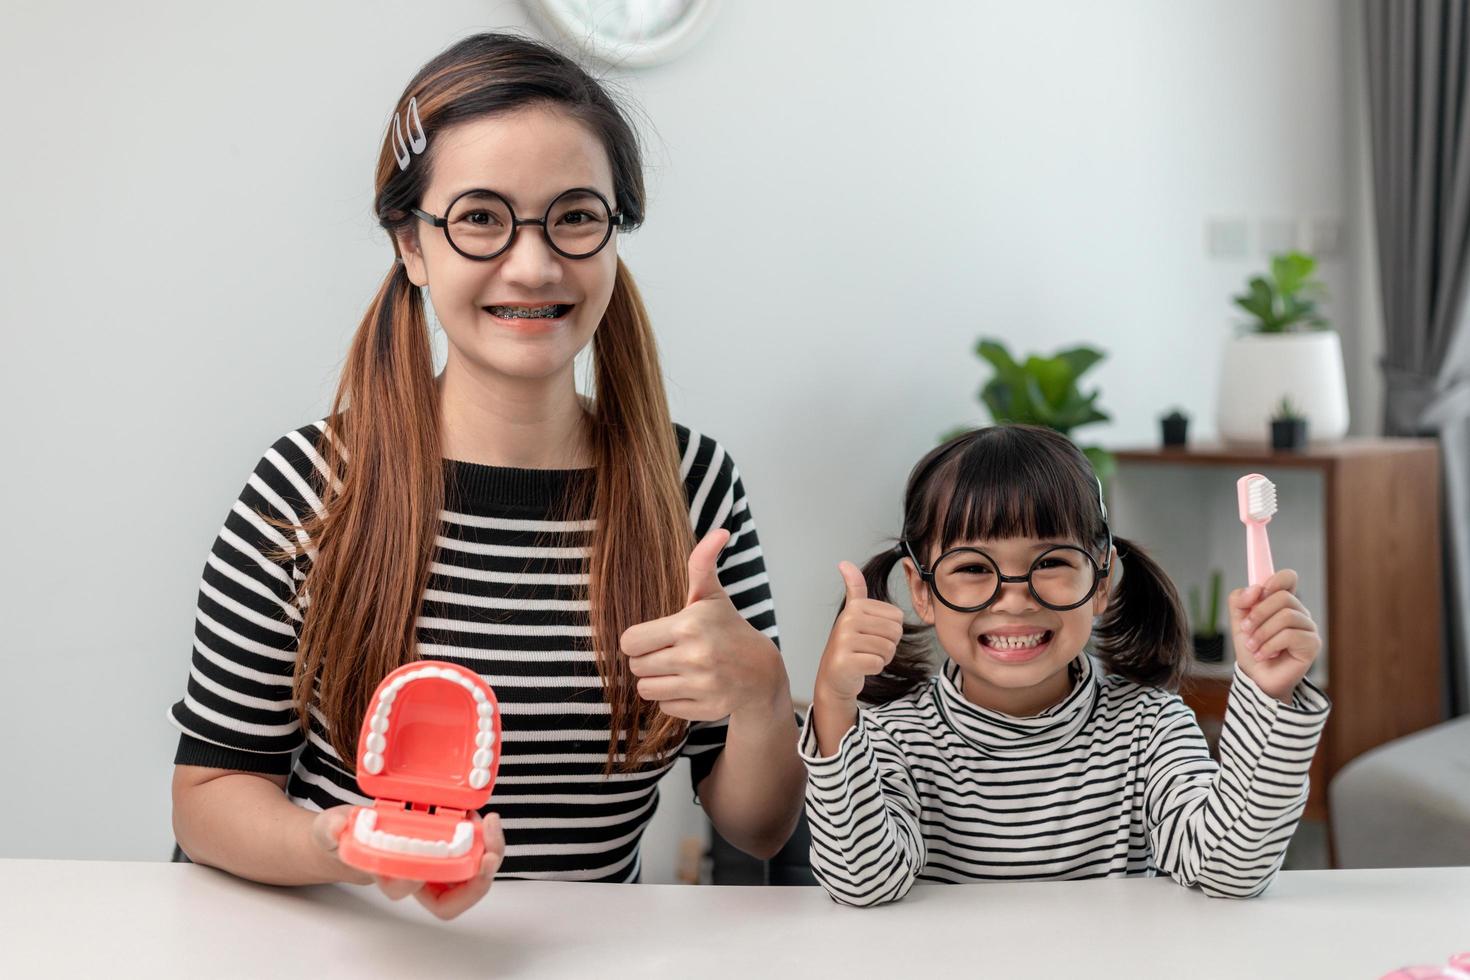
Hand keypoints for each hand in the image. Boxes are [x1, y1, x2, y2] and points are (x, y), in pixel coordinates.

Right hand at [311, 807, 506, 920]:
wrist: (355, 834)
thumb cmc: (346, 837)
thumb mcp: (330, 828)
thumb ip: (332, 828)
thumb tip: (339, 827)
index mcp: (387, 875)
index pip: (403, 889)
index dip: (416, 881)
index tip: (422, 863)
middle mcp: (415, 878)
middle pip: (450, 897)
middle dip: (475, 881)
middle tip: (488, 854)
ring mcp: (434, 867)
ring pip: (469, 878)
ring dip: (486, 854)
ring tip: (490, 825)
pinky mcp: (446, 849)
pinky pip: (472, 854)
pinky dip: (482, 839)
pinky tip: (481, 819)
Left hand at [620, 528, 786, 721]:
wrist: (762, 671)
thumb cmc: (728, 629)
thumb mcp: (712, 596)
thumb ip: (702, 563)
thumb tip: (719, 531)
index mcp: (689, 624)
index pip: (629, 642)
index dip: (637, 640)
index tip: (654, 637)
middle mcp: (695, 656)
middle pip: (635, 667)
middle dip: (647, 660)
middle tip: (669, 653)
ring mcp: (702, 684)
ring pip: (646, 690)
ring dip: (657, 681)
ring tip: (677, 670)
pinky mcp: (706, 708)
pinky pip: (665, 708)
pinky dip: (674, 699)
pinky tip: (692, 686)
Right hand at [813, 562, 904, 704]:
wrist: (834, 677)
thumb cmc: (850, 645)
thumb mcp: (853, 614)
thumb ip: (854, 588)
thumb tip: (844, 562)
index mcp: (855, 607)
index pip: (898, 617)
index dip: (890, 630)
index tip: (871, 634)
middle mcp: (847, 620)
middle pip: (895, 632)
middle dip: (888, 645)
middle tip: (869, 649)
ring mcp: (844, 641)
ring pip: (888, 649)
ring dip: (881, 658)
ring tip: (864, 657)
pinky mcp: (846, 662)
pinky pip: (878, 664)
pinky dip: (873, 669)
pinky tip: (860, 667)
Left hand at [1228, 568, 1320, 702]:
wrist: (1256, 678)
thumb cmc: (1251, 648)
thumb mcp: (1238, 621)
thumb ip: (1240, 601)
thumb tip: (1255, 589)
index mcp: (1282, 603)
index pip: (1288, 578)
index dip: (1275, 580)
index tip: (1259, 592)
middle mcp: (1299, 612)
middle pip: (1283, 597)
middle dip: (1258, 614)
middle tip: (1246, 630)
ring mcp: (1308, 628)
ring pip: (1286, 616)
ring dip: (1262, 633)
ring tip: (1253, 646)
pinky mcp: (1312, 644)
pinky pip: (1290, 635)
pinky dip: (1270, 645)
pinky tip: (1264, 655)